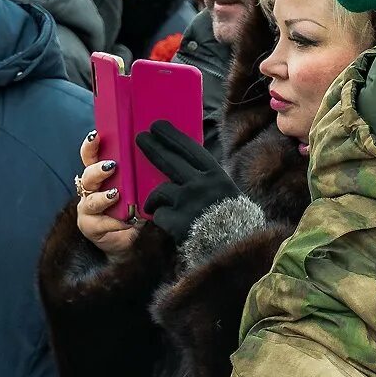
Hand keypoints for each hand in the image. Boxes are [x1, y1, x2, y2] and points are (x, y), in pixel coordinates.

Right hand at [75, 131, 137, 257]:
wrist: (133, 241)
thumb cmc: (137, 208)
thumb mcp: (142, 188)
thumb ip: (144, 175)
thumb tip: (163, 156)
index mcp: (101, 175)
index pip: (91, 156)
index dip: (91, 146)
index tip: (96, 135)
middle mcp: (91, 189)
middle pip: (88, 176)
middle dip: (98, 170)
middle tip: (112, 166)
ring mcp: (88, 209)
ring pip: (90, 200)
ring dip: (103, 197)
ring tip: (116, 194)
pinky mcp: (90, 227)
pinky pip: (100, 223)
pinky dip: (114, 222)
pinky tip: (126, 222)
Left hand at [134, 121, 240, 247]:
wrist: (235, 251)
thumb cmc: (233, 222)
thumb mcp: (226, 193)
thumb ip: (208, 180)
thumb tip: (186, 165)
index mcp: (216, 176)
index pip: (189, 149)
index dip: (172, 136)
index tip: (157, 126)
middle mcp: (202, 185)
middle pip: (169, 161)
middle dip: (152, 147)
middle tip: (140, 137)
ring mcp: (188, 203)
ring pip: (160, 191)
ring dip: (155, 199)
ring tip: (154, 205)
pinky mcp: (177, 222)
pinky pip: (159, 215)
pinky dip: (161, 219)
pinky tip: (171, 226)